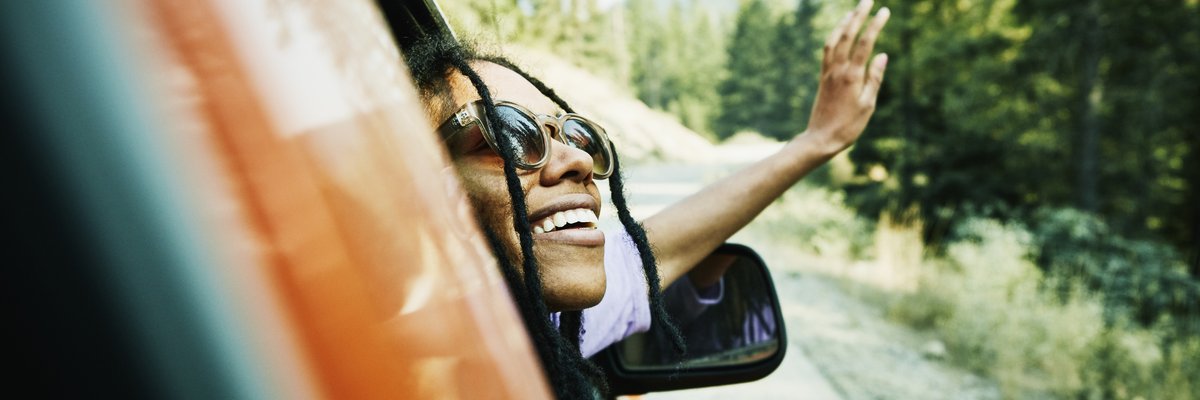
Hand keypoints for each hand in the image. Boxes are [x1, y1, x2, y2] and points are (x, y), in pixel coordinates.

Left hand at [805, 0, 889, 154]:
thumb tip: (883, 55)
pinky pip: (826, 51)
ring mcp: (828, 73)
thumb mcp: (868, 105)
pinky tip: (839, 32)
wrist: (821, 139)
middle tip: (867, 0)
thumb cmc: (848, 126)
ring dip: (843, 23)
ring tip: (853, 11)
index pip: (865, 43)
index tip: (884, 11)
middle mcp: (838, 70)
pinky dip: (833, 37)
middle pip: (847, 35)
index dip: (875, 25)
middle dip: (858, 15)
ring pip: (834, 40)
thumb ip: (875, 78)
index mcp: (852, 76)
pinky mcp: (823, 78)